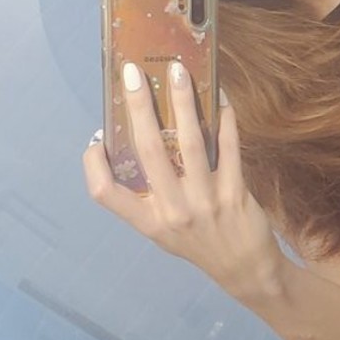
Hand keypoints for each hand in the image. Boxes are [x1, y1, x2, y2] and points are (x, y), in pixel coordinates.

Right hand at [83, 61, 282, 301]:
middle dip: (139, 107)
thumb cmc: (199, 242)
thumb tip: (138, 140)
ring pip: (190, 142)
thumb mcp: (164, 230)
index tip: (96, 138)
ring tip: (179, 70)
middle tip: (133, 72)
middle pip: (148, 151)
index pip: (105, 193)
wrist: (245, 269)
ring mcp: (206, 201)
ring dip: (183, 102)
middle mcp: (173, 211)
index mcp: (148, 221)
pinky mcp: (235, 192)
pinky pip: (229, 146)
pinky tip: (220, 95)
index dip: (93, 165)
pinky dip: (224, 118)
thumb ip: (148, 195)